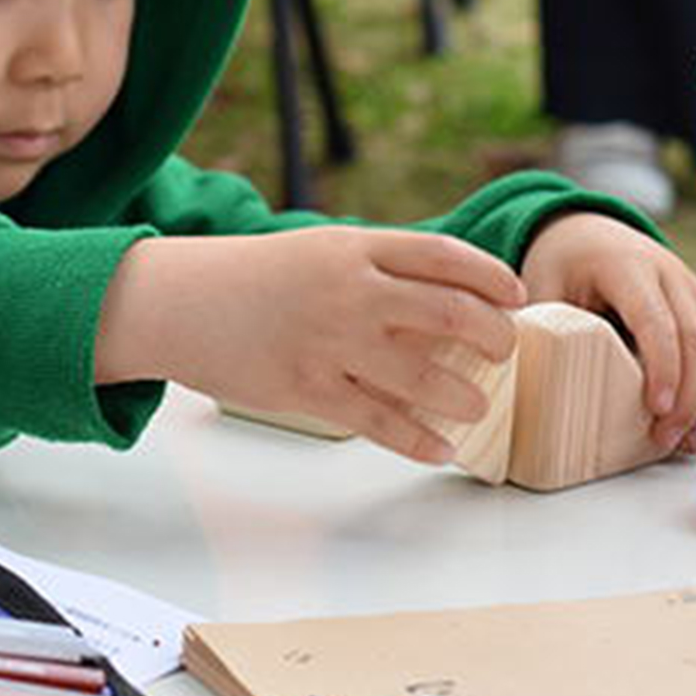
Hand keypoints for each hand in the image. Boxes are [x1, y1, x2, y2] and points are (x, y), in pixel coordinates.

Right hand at [97, 227, 526, 462]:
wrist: (179, 302)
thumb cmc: (253, 277)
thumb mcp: (319, 249)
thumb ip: (377, 266)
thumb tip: (445, 296)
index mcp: (354, 247)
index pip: (445, 257)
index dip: (491, 278)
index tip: (516, 296)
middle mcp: (350, 292)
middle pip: (450, 313)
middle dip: (493, 337)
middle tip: (505, 351)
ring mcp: (331, 343)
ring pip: (424, 375)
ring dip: (466, 395)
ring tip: (479, 404)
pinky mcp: (309, 390)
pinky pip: (381, 422)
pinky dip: (420, 439)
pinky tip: (443, 448)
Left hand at [520, 213, 695, 452]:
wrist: (588, 232)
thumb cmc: (563, 264)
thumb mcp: (542, 284)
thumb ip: (544, 325)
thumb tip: (533, 374)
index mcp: (626, 267)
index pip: (656, 321)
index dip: (663, 367)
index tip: (657, 408)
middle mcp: (670, 274)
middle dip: (690, 395)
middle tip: (668, 438)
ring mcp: (694, 288)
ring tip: (688, 437)